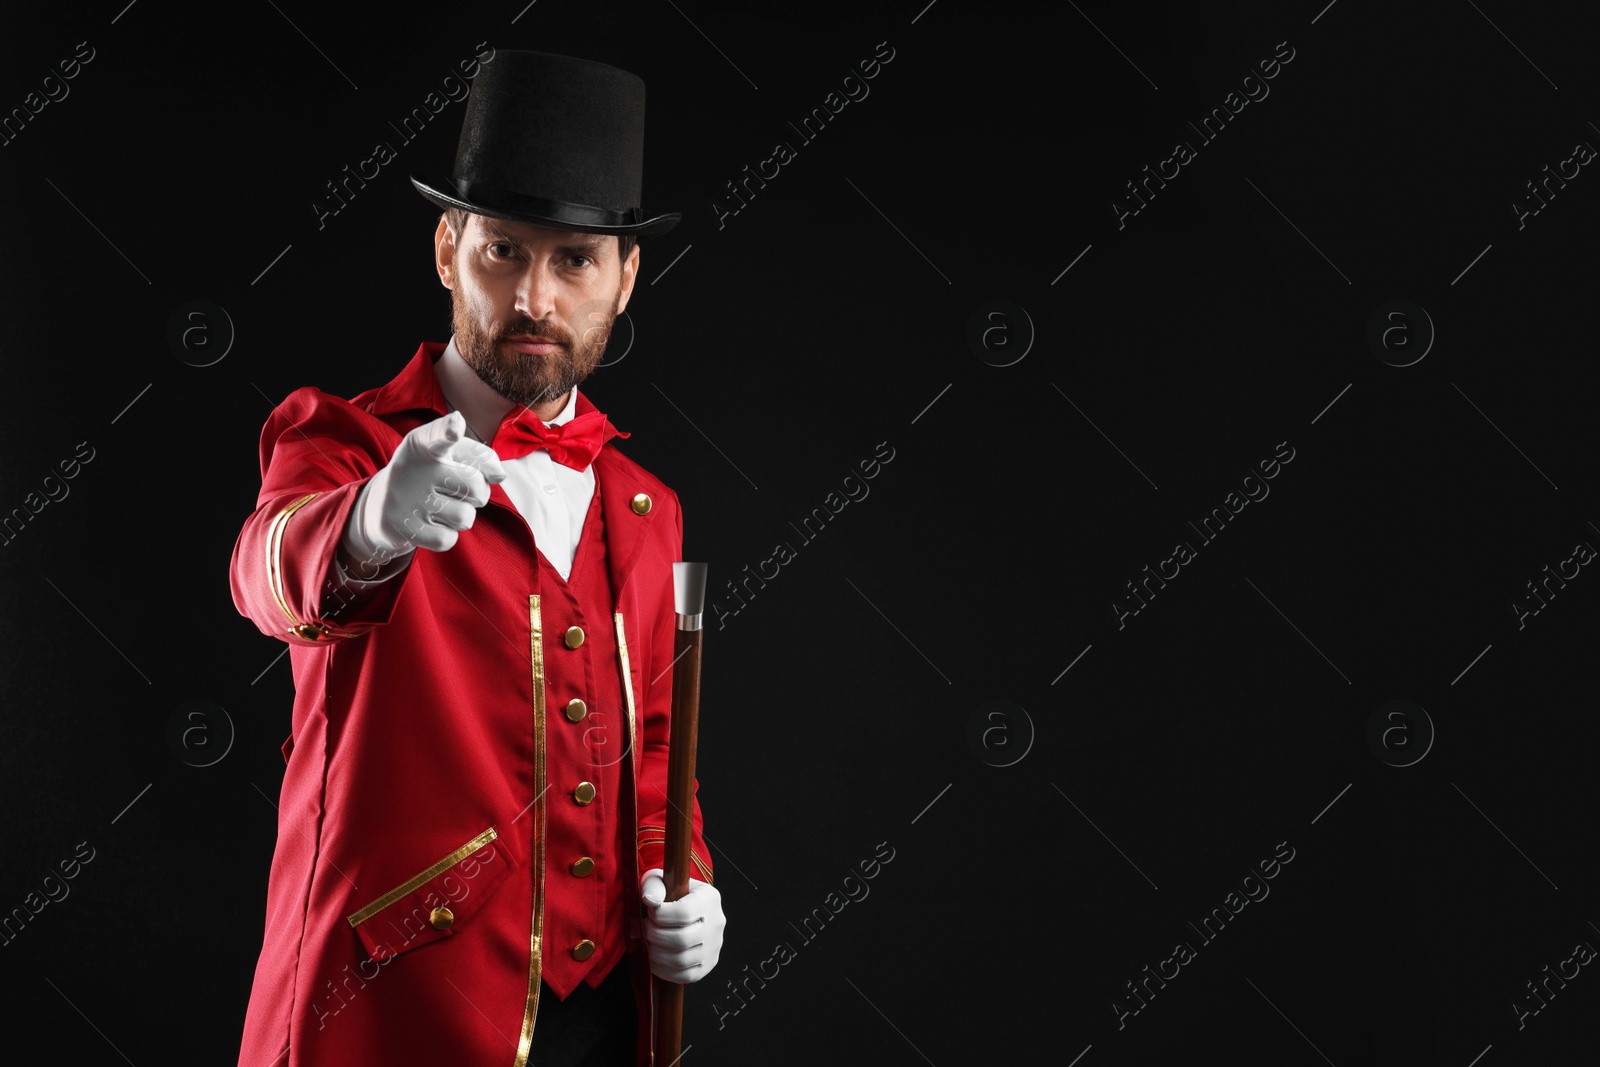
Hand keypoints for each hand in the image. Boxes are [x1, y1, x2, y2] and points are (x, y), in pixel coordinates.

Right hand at [343, 411, 506, 571]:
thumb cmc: (428, 475)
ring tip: (439, 506)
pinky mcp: (403, 528)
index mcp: (424, 443)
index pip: (439, 434)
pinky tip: (429, 524)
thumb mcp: (447, 455)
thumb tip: (500, 475)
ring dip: (461, 515)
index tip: (455, 427)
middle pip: (476, 486)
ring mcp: (406, 499)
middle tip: (457, 490)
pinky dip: (446, 535)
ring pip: (465, 517)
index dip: (449, 429)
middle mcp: (413, 468)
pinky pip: (448, 539)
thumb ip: (479, 456)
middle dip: (478, 494)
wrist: (380, 507)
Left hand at [641, 867, 724, 983]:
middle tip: (645, 928)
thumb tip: (650, 900)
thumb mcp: (661, 880)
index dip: (660, 915)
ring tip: (648, 942)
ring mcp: (714, 947)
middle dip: (655, 935)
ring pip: (681, 960)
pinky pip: (684, 976)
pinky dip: (663, 970)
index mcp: (709, 898)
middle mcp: (716, 923)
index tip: (650, 912)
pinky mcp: (707, 965)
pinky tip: (654, 958)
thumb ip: (653, 884)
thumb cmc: (669, 894)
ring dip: (656, 954)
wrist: (682, 911)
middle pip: (682, 939)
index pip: (684, 913)